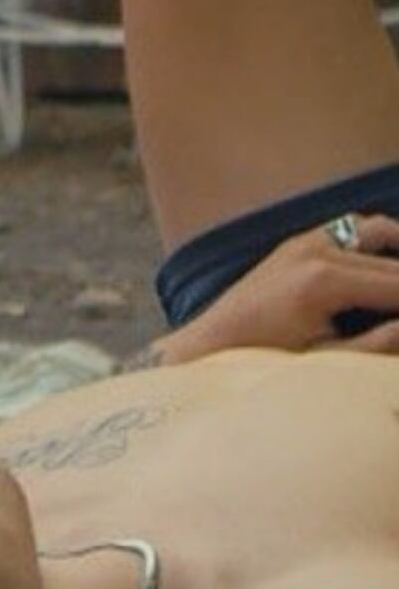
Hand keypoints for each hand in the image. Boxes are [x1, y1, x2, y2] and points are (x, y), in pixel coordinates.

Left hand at [162, 213, 398, 362]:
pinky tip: (389, 262)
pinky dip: (377, 240)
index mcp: (324, 281)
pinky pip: (350, 229)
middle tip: (398, 316)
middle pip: (393, 263)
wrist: (208, 346)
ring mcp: (304, 243)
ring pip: (379, 231)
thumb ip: (378, 345)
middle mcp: (316, 252)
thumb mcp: (325, 360)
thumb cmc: (262, 360)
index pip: (398, 286)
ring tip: (398, 288)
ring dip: (398, 253)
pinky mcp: (296, 244)